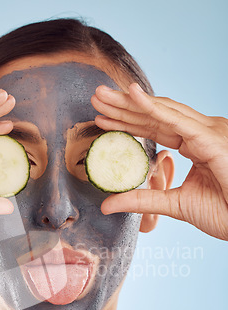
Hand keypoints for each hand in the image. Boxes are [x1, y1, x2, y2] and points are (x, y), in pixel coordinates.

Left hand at [91, 83, 227, 239]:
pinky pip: (176, 119)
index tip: (101, 119)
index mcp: (196, 143)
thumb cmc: (223, 212)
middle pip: (154, 114)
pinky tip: (131, 95)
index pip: (155, 127)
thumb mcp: (173, 204)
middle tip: (96, 97)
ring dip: (129, 102)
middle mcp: (201, 132)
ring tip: (102, 95)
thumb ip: (141, 200)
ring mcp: (207, 131)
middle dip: (123, 106)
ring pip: (160, 111)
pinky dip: (152, 106)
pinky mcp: (210, 138)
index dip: (127, 122)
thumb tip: (107, 204)